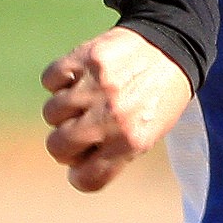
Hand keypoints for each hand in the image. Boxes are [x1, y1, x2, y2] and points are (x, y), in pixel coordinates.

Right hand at [40, 26, 192, 191]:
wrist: (172, 44)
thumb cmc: (160, 94)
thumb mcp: (150, 132)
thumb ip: (115, 151)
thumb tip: (75, 164)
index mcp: (133, 140)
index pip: (87, 178)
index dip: (78, 175)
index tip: (80, 165)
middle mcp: (113, 116)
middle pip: (58, 147)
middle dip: (63, 144)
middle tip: (77, 130)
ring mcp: (98, 85)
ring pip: (51, 113)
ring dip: (61, 110)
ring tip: (81, 100)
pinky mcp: (85, 58)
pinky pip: (50, 80)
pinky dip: (58, 81)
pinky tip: (76, 78)